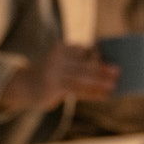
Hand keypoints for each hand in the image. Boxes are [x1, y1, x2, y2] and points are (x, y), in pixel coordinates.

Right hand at [0, 42, 118, 114]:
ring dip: (99, 82)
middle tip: (118, 71)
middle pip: (83, 64)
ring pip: (81, 78)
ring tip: (113, 85)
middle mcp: (57, 58)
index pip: (84, 50)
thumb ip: (82, 64)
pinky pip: (76, 91)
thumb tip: (108, 69)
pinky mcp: (52, 88)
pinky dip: (92, 93)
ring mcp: (53, 73)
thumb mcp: (64, 63)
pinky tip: (103, 96)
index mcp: (62, 48)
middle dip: (102, 68)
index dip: (99, 55)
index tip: (114, 59)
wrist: (25, 85)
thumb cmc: (53, 74)